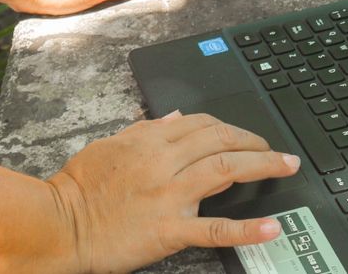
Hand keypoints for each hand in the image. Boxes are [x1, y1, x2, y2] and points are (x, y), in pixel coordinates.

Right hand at [47, 112, 300, 272]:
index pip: (201, 123)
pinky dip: (248, 229)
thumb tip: (176, 118)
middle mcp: (163, 162)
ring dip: (262, 166)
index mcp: (148, 140)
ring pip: (226, 171)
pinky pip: (216, 228)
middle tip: (276, 151)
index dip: (229, 127)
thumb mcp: (109, 145)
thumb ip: (145, 130)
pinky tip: (272, 226)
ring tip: (285, 166)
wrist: (61, 224)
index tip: (245, 136)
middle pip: (220, 141)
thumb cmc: (79, 187)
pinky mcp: (170, 229)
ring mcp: (169, 195)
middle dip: (254, 142)